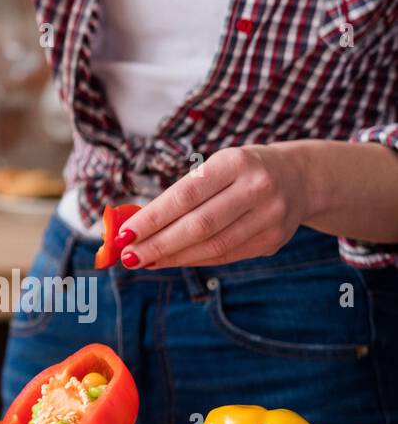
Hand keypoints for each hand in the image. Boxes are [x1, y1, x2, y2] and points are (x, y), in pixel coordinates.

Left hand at [117, 144, 311, 268]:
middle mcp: (256, 189)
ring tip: (144, 260)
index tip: (125, 233)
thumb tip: (136, 225)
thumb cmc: (239, 171)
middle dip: (158, 244)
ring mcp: (270, 217)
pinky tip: (172, 260)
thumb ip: (181, 194)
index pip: (186, 195)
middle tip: (128, 256)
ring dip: (173, 257)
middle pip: (199, 225)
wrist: (299, 178)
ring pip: (214, 246)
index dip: (154, 217)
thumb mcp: (215, 168)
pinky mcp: (274, 241)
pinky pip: (227, 255)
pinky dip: (194, 260)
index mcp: (234, 163)